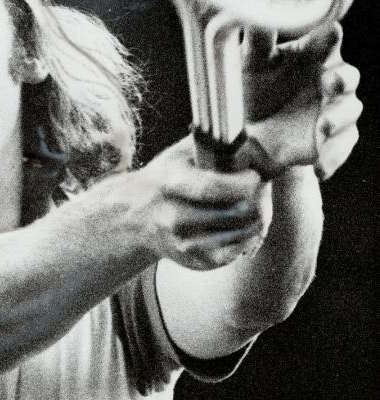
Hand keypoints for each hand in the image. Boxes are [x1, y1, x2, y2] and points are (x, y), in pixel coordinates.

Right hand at [130, 136, 271, 270]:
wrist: (138, 216)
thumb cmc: (168, 178)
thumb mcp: (180, 154)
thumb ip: (211, 143)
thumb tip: (249, 137)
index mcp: (170, 184)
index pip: (213, 188)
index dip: (243, 182)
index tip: (255, 176)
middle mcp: (172, 217)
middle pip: (234, 213)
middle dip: (258, 200)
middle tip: (261, 191)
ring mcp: (182, 243)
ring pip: (240, 234)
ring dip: (256, 220)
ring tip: (255, 206)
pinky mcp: (193, 261)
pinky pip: (235, 253)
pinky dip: (246, 239)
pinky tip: (244, 226)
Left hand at [240, 22, 360, 180]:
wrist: (249, 137)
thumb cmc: (252, 88)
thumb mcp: (249, 64)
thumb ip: (258, 38)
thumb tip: (246, 6)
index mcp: (312, 53)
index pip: (328, 40)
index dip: (330, 36)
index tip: (330, 31)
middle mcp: (329, 77)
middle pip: (348, 75)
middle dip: (342, 79)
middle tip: (330, 83)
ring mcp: (334, 109)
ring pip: (350, 111)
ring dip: (338, 119)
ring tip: (322, 129)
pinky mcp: (334, 139)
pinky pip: (343, 147)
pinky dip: (333, 157)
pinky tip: (319, 168)